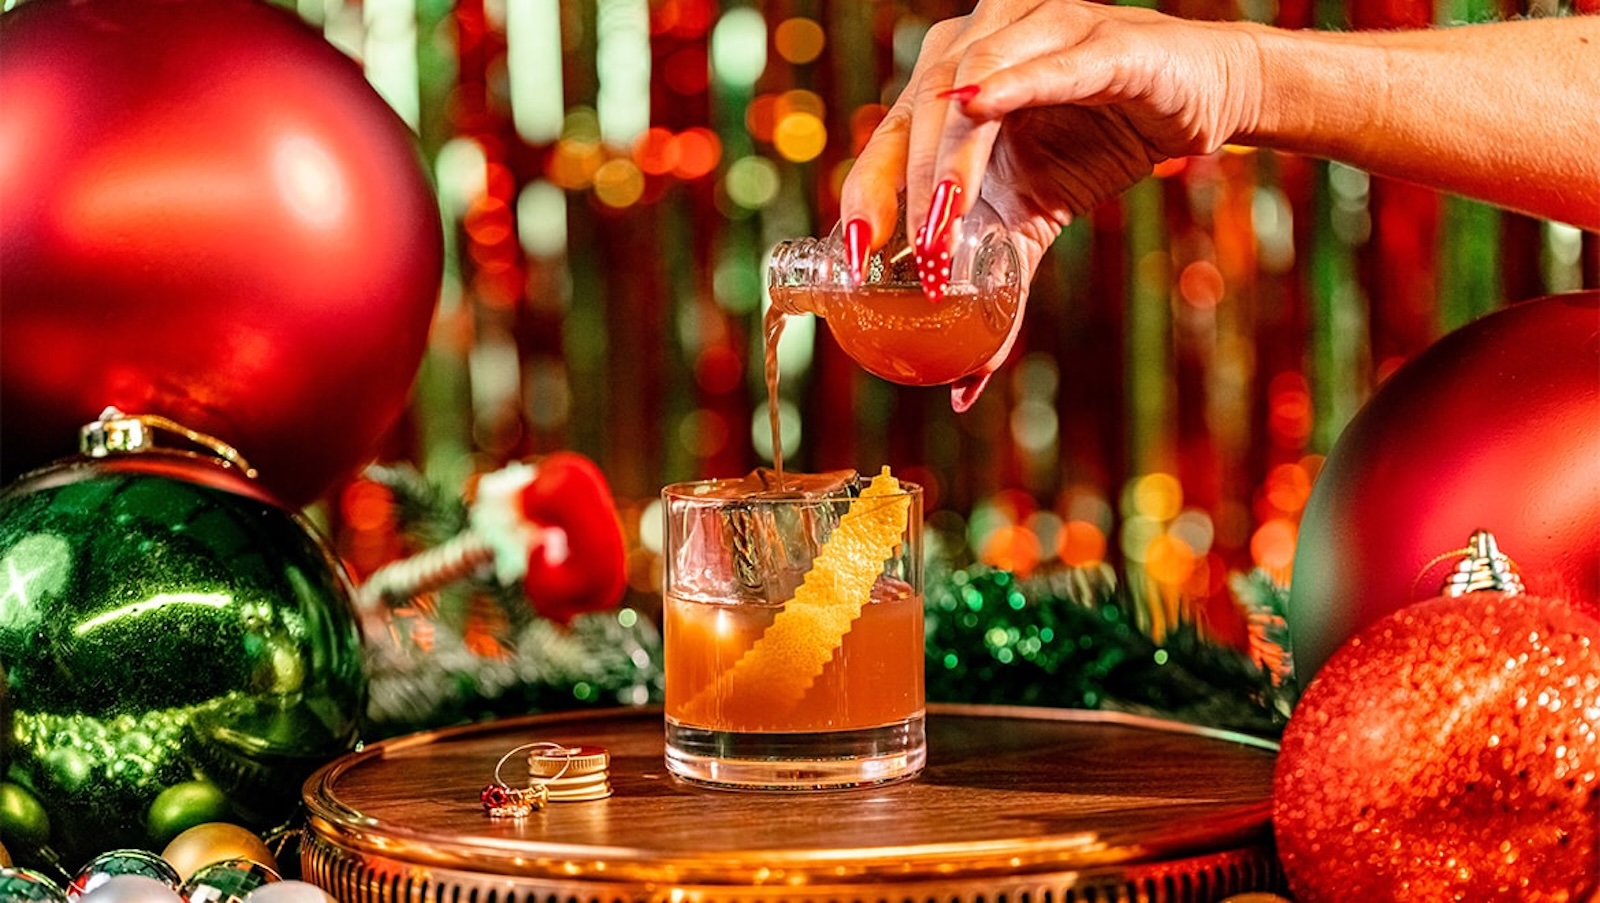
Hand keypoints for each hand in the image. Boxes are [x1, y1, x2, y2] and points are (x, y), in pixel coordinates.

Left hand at [839, 0, 1263, 406]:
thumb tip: (965, 383)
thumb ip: (995, 289)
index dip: (867, 194)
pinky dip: (1015, 83)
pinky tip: (979, 105)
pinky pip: (1049, 61)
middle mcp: (973, 48)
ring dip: (951, 159)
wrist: (1194, 98)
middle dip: (908, 189)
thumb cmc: (1096, 143)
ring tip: (942, 225)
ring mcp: (1031, 30)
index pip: (888, 140)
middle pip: (918, 113)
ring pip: (971, 88)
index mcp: (943, 91)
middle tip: (912, 258)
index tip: (853, 259)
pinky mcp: (1100, 38)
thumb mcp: (1033, 221)